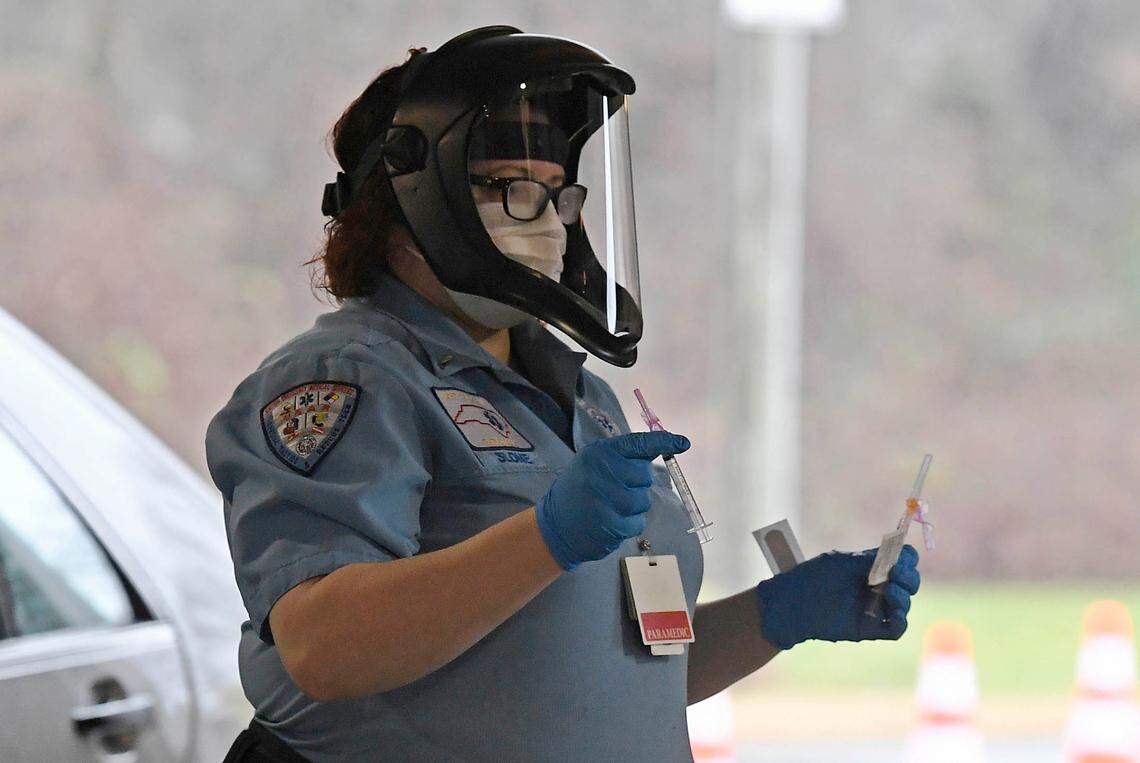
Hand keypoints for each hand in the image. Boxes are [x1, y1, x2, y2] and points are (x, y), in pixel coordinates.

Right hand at [535, 431, 689, 570]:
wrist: (555, 525)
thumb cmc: (580, 490)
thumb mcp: (594, 463)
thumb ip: (623, 457)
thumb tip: (662, 447)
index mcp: (599, 453)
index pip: (638, 444)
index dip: (663, 441)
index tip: (683, 443)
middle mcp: (602, 472)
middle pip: (644, 476)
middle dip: (637, 485)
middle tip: (615, 490)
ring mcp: (606, 499)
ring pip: (643, 500)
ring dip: (634, 507)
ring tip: (611, 507)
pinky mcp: (610, 524)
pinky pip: (638, 522)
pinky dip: (630, 524)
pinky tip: (611, 521)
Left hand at [755, 545, 920, 649]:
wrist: (791, 604)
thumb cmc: (812, 577)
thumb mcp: (840, 562)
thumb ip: (868, 559)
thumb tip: (897, 555)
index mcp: (872, 565)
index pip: (903, 560)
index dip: (908, 559)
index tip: (902, 558)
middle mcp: (877, 585)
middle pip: (910, 582)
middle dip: (909, 577)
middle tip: (895, 575)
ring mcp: (875, 607)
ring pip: (904, 604)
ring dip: (904, 598)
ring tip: (890, 593)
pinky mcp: (870, 629)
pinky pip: (895, 629)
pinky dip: (900, 622)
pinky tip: (894, 614)